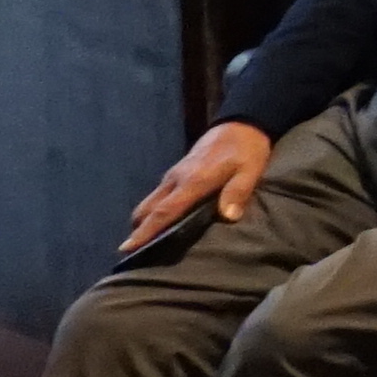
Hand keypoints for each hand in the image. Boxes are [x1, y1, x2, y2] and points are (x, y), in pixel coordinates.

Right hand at [126, 122, 269, 256]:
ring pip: (149, 202)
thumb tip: (228, 217)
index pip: (164, 210)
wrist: (240, 123)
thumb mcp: (249, 170)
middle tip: (133, 254)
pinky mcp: (176, 173)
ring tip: (144, 243)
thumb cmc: (246, 149)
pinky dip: (153, 211)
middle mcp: (176, 179)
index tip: (127, 248)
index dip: (146, 231)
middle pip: (147, 208)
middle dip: (138, 230)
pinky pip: (158, 195)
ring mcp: (173, 175)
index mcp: (192, 181)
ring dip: (144, 221)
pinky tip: (161, 222)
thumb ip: (238, 192)